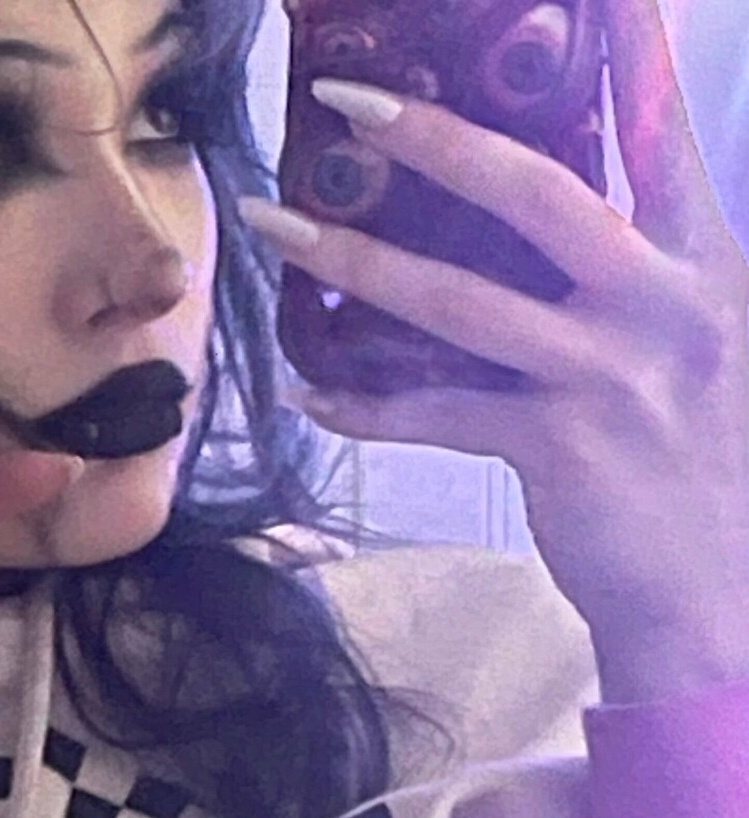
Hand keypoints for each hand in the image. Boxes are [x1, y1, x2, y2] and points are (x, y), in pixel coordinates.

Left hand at [241, 0, 748, 704]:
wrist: (723, 597)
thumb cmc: (711, 471)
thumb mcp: (706, 350)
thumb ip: (646, 285)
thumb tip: (561, 237)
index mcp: (704, 266)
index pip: (660, 135)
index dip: (628, 53)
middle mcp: (659, 305)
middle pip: (533, 193)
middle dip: (433, 137)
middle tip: (349, 102)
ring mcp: (603, 376)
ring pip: (456, 300)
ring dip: (355, 260)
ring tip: (278, 229)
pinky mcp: (555, 449)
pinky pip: (437, 414)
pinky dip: (368, 408)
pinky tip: (312, 396)